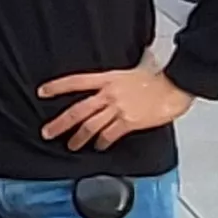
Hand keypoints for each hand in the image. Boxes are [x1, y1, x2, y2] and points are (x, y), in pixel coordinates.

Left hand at [36, 62, 195, 150]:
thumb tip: (111, 80)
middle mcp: (109, 93)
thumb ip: (117, 78)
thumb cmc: (158, 79)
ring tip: (71, 145)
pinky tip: (99, 147)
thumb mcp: (132, 70)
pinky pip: (109, 135)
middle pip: (78, 110)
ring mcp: (118, 108)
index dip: (57, 86)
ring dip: (78, 138)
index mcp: (108, 78)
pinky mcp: (129, 122)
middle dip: (60, 123)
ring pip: (90, 126)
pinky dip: (102, 143)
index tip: (42, 92)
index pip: (76, 81)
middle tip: (47, 132)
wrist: (175, 86)